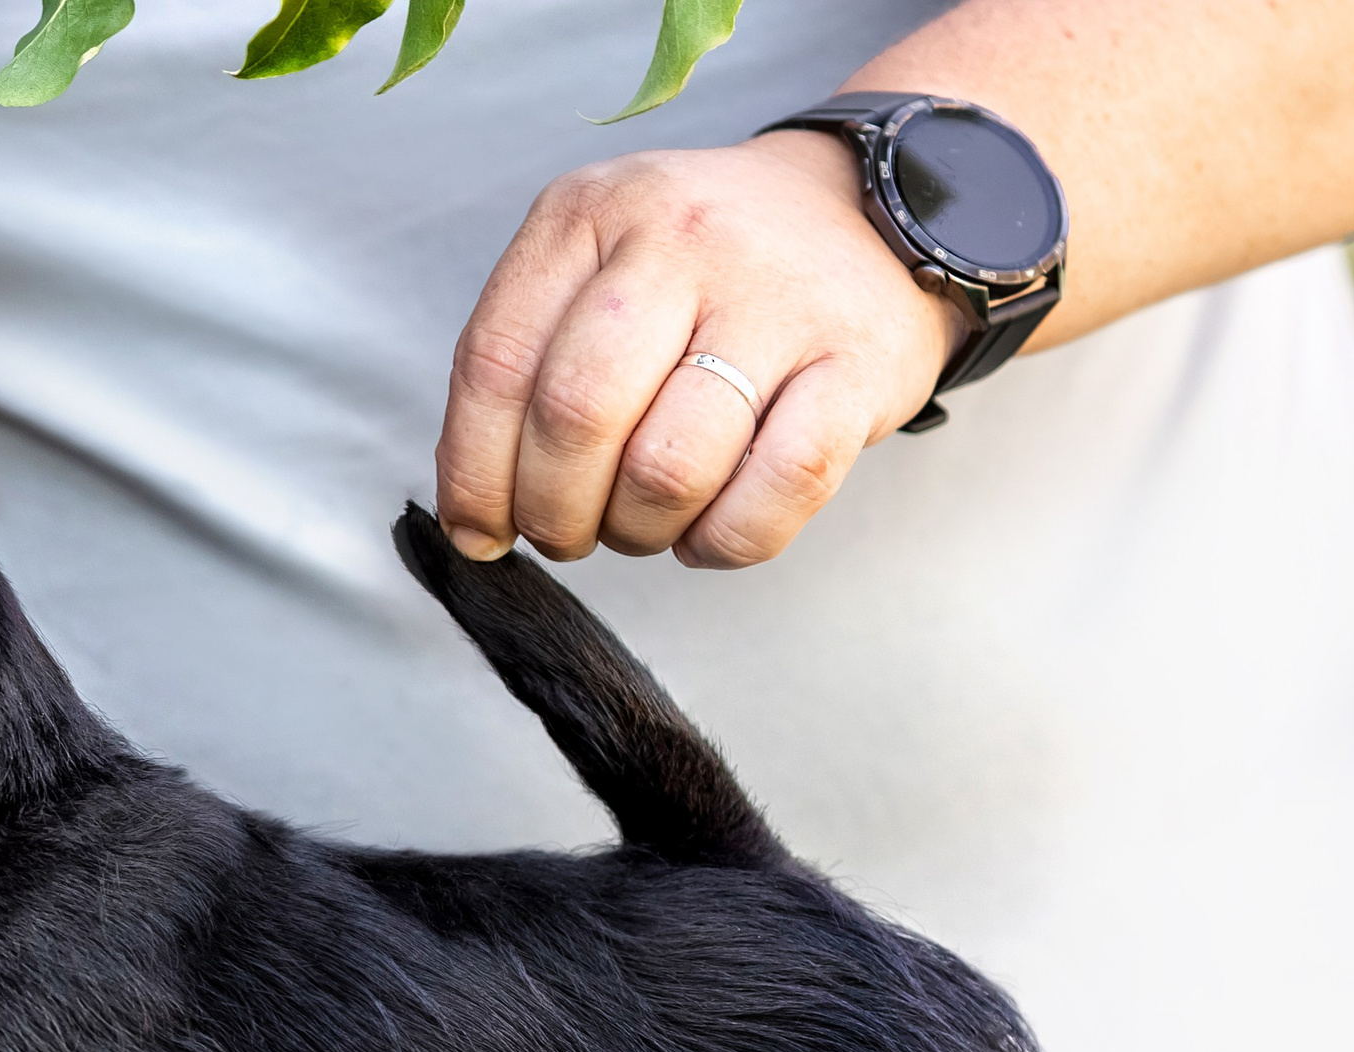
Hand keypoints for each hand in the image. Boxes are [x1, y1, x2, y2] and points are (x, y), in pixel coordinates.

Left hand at [435, 130, 965, 568]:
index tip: (481, 529)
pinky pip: (777, 489)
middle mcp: (679, 240)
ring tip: (644, 522)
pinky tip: (710, 530)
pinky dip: (725, 540)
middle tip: (567, 534)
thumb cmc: (709, 272)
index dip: (473, 474)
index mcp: (589, 212)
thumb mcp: (598, 269)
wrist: (880, 209)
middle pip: (575, 418)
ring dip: (639, 530)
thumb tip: (474, 514)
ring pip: (668, 467)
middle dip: (554, 511)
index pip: (494, 366)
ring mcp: (776, 299)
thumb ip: (525, 369)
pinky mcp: (860, 363)